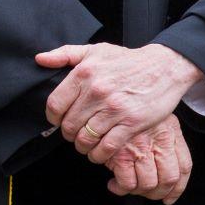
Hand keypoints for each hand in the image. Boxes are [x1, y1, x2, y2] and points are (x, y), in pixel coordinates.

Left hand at [38, 41, 202, 162]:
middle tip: (76, 134)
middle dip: (69, 134)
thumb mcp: (96, 50)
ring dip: (83, 147)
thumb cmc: (128, 60)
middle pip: (69, 126)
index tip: (59, 121)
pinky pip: (106, 147)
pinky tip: (100, 151)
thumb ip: (65, 54)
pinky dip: (99, 154)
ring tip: (87, 144)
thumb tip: (40, 59)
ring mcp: (115, 108)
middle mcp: (97, 91)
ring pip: (85, 139)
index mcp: (84, 73)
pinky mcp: (131, 123)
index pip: (55, 105)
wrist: (165, 67)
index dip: (53, 118)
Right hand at [103, 117, 192, 204]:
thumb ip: (165, 139)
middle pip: (169, 179)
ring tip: (130, 186)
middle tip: (147, 192)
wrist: (111, 99)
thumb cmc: (131, 111)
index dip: (178, 188)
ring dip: (138, 191)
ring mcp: (141, 149)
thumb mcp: (156, 117)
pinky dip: (121, 189)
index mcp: (171, 131)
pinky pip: (127, 183)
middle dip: (158, 193)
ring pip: (148, 184)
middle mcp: (160, 141)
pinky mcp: (121, 155)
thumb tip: (167, 172)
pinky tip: (115, 184)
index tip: (170, 196)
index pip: (184, 167)